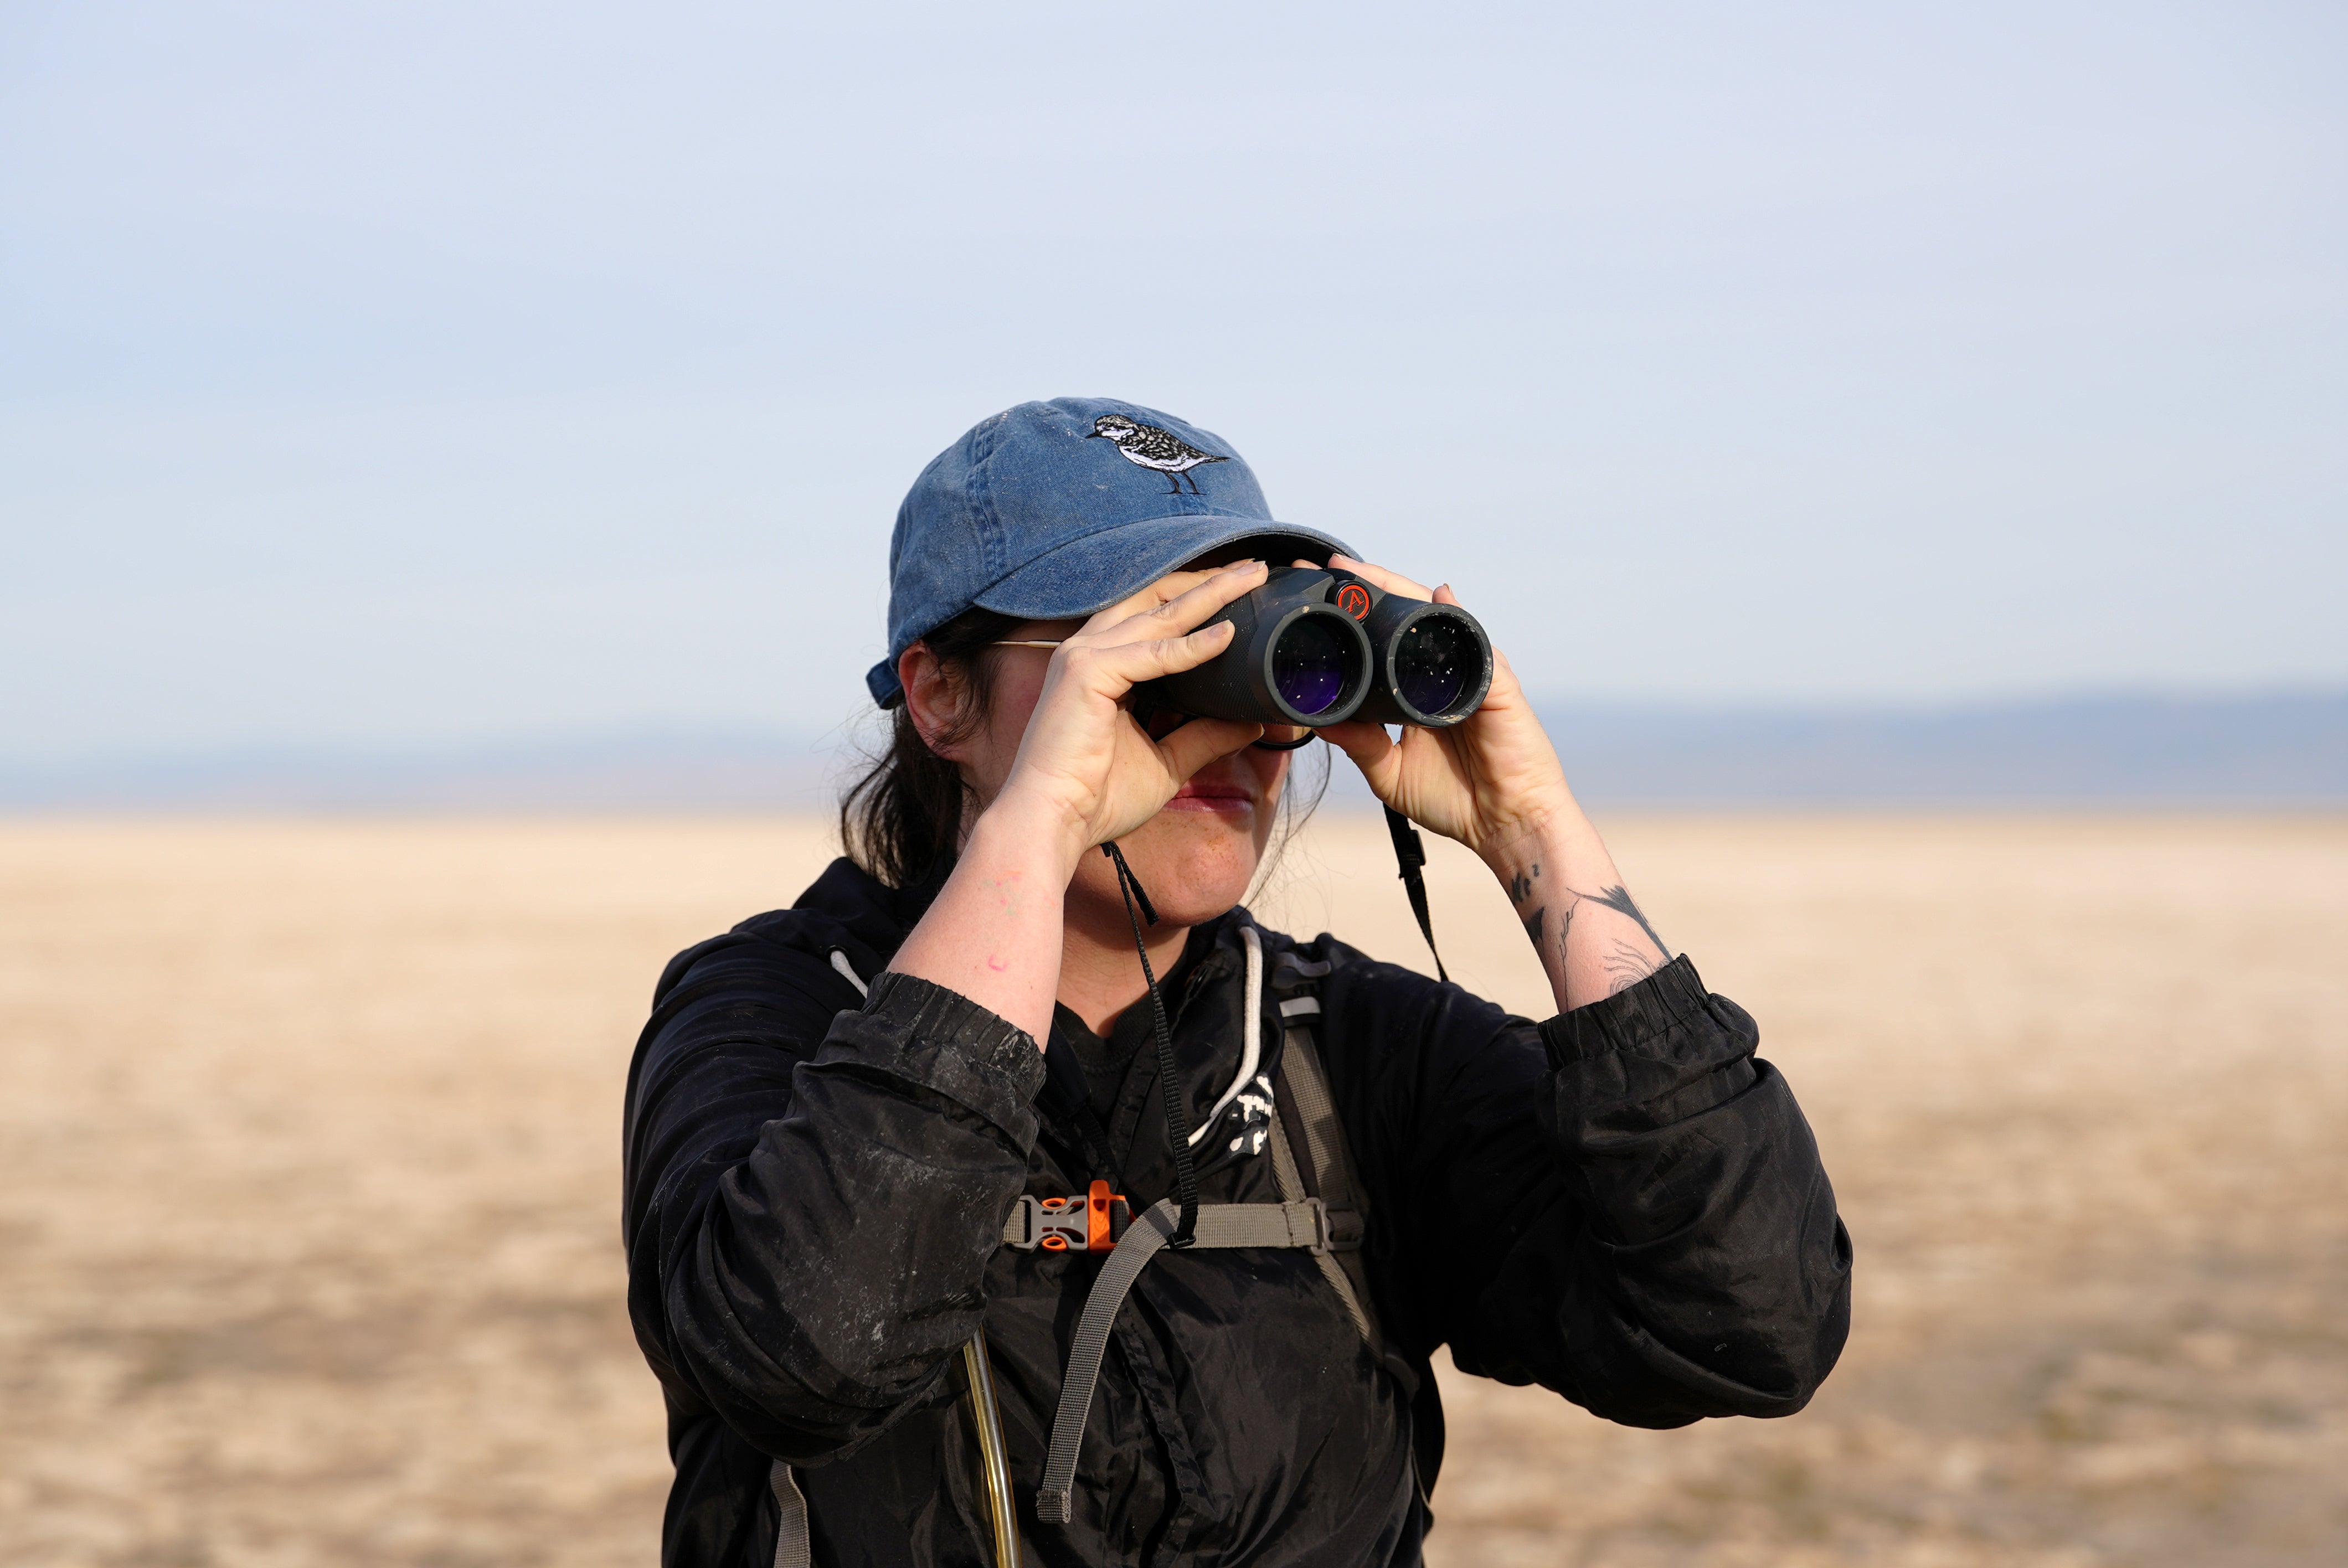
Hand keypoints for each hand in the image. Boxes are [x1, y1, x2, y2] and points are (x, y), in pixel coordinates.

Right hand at [993, 561, 1269, 867]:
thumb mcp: (1167, 761)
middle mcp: (1089, 650)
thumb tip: (1252, 723)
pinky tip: (1228, 635)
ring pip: (1159, 614)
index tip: (1243, 591)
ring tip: (1251, 579)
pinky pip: (1152, 653)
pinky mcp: (1086, 673)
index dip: (1199, 599)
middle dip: (1209, 582)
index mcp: (1103, 665)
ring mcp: (1084, 656)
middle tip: (1256, 569)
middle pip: (1158, 599)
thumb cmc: (1098, 796)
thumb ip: (1204, 737)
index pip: (1155, 615)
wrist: (1053, 822)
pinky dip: (1192, 645)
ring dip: (1209, 594)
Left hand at [1315, 554, 1575, 864]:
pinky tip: (1438, 597)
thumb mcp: (1388, 771)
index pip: (1383, 639)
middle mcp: (1444, 671)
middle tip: (1329, 568)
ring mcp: (1471, 672)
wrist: (1504, 825)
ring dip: (1401, 591)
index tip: (1314, 594)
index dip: (1353, 616)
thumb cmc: (1455, 799)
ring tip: (1364, 573)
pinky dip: (1455, 619)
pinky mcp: (1497, 682)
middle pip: (1406, 616)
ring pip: (1435, 618)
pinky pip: (1474, 643)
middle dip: (1370, 588)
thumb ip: (1357, 742)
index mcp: (1416, 687)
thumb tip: (1314, 718)